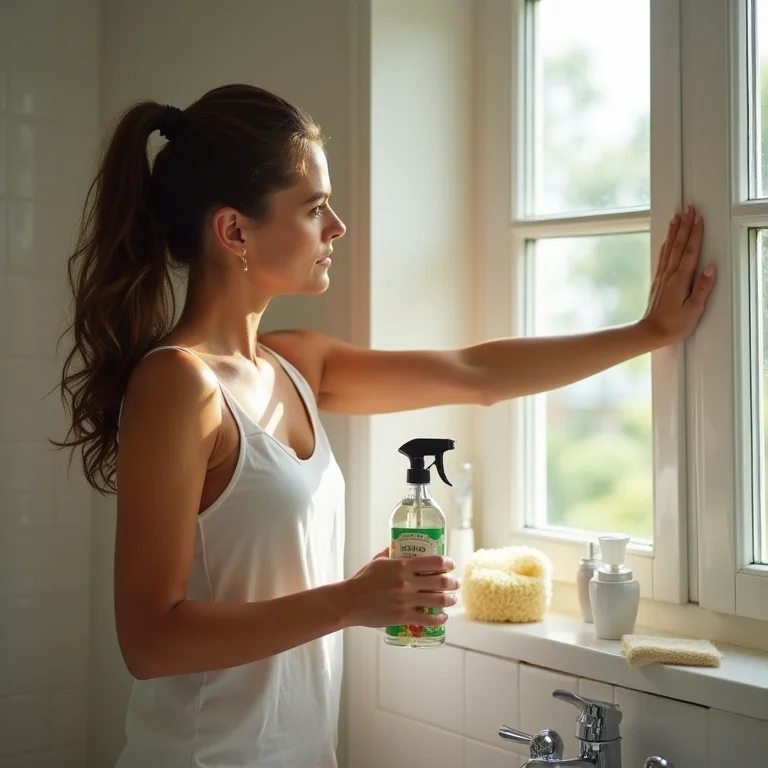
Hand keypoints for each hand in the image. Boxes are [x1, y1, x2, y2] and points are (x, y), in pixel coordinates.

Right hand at [340, 548, 458, 628]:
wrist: (349, 601)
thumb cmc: (362, 580)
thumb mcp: (377, 561)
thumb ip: (391, 553)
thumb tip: (398, 545)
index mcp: (402, 566)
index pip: (433, 562)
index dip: (447, 563)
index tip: (451, 565)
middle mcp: (407, 582)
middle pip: (440, 582)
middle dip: (452, 583)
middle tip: (455, 583)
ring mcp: (406, 600)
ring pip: (437, 601)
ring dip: (449, 600)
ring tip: (452, 599)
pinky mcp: (402, 616)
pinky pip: (426, 619)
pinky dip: (439, 619)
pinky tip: (443, 618)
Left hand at [640, 205, 715, 344]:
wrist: (651, 332)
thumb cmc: (673, 324)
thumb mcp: (693, 310)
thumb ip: (702, 289)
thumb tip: (710, 270)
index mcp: (680, 280)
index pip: (690, 252)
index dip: (695, 234)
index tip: (699, 218)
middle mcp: (669, 275)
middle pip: (679, 245)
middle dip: (685, 225)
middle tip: (689, 208)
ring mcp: (662, 277)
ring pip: (669, 248)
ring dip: (674, 232)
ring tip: (677, 217)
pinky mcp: (658, 281)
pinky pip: (663, 257)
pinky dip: (666, 245)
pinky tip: (667, 240)